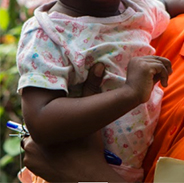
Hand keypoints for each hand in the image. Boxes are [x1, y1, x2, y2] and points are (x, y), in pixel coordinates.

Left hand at [22, 63, 122, 181]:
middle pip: (39, 125)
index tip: (60, 110)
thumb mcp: (90, 118)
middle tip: (63, 125)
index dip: (52, 110)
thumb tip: (99, 66)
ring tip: (62, 138)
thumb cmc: (88, 147)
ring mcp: (30, 157)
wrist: (86, 177)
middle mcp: (30, 142)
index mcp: (40, 127)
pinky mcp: (33, 168)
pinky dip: (45, 152)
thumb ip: (91, 90)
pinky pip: (36, 154)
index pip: (41, 113)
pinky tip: (58, 151)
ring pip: (37, 139)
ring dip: (47, 138)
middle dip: (49, 124)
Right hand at [126, 56, 171, 102]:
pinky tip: (164, 84)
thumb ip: (156, 72)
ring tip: (165, 83)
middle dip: (166, 65)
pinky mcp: (146, 67)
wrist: (131, 98)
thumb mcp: (149, 78)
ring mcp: (141, 62)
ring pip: (160, 63)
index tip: (167, 72)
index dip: (161, 64)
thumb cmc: (139, 91)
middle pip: (157, 58)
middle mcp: (137, 59)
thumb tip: (168, 67)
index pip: (152, 58)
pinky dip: (165, 75)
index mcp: (135, 61)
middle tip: (170, 73)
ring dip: (165, 73)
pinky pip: (161, 67)